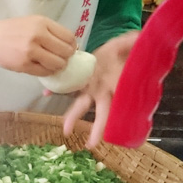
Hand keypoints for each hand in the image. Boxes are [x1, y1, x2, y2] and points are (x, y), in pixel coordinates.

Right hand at [0, 16, 76, 75]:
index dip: (71, 46)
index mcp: (42, 23)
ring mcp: (30, 51)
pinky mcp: (23, 65)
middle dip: (65, 57)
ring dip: (57, 66)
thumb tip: (70, 46)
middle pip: (66, 52)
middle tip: (58, 58)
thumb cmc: (11, 30)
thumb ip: (50, 31)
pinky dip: (46, 72)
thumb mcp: (32, 22)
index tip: (66, 49)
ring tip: (50, 64)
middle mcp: (38, 35)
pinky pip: (44, 72)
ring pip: (57, 64)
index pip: (69, 37)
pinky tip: (42, 68)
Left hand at [62, 31, 138, 147]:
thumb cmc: (127, 50)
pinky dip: (55, 90)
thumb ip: (133, 42)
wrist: (117, 47)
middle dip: (97, 128)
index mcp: (118, 85)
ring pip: (82, 104)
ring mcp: (92, 87)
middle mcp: (105, 91)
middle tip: (91, 145)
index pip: (118, 103)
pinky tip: (45, 93)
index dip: (113, 118)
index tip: (111, 133)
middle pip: (101, 112)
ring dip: (73, 116)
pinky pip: (67, 87)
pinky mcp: (81, 80)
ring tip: (66, 130)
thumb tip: (137, 37)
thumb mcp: (131, 45)